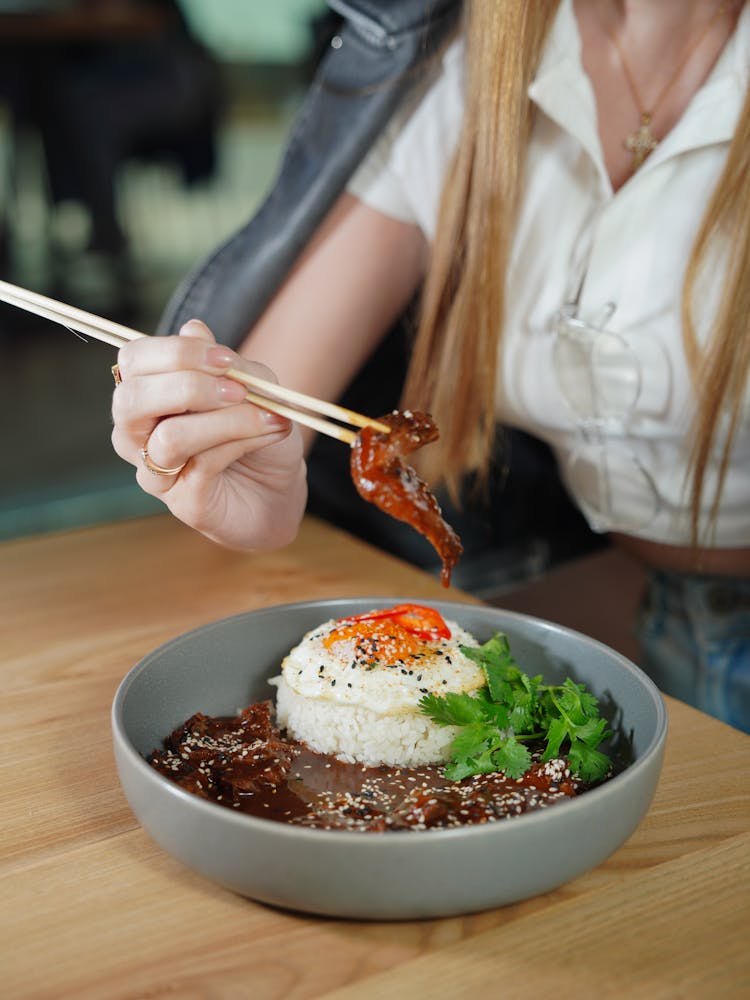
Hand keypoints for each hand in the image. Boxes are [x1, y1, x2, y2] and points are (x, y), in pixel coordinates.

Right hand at [111, 320, 306, 549]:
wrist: (281, 488)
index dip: (175, 353)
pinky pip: (202, 465)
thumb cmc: (258, 431)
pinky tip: (268, 433)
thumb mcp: (253, 386)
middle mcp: (137, 434)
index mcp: (147, 394)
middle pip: (131, 400)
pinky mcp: (183, 503)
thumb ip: (225, 363)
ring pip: (170, 437)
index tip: (226, 359)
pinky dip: (240, 443)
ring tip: (267, 416)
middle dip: (189, 387)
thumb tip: (194, 329)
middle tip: (239, 389)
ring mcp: (155, 472)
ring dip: (225, 420)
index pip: (133, 360)